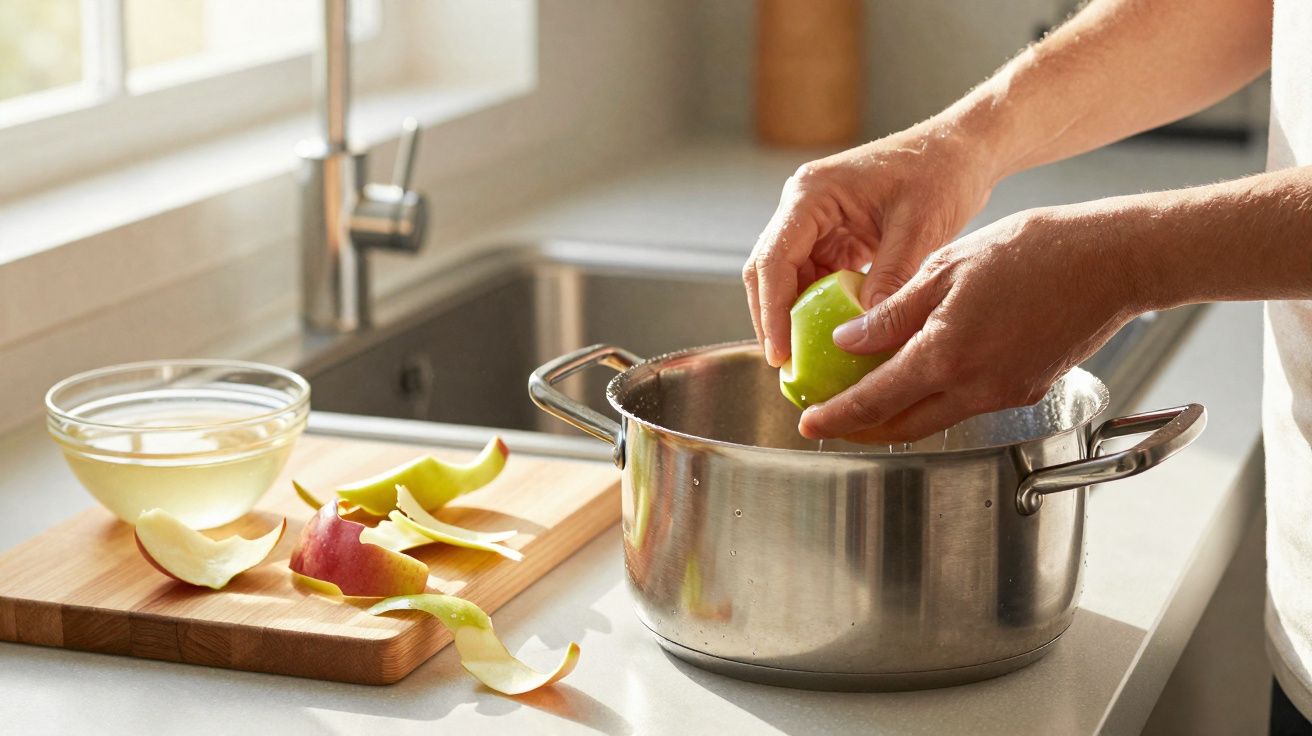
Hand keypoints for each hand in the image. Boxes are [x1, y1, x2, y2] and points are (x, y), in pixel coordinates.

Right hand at [742, 122, 998, 367]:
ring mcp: (816, 222)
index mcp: (812, 194)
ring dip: (793, 316)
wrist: (962, 150)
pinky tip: (831, 336)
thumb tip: (865, 328)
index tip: (781, 354)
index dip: (771, 311)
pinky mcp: (833, 236)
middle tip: (786, 366)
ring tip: (805, 358)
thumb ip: (890, 277)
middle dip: (773, 319)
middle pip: (768, 272)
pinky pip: (814, 278)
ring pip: (787, 279)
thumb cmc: (942, 172)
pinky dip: (818, 308)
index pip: (773, 260)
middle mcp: (803, 206)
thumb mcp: (919, 227)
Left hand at [799, 206, 1143, 441]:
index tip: (808, 423)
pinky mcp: (1026, 391)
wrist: (1112, 262)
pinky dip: (935, 400)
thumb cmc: (1035, 251)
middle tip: (829, 420)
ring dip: (897, 415)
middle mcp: (975, 388)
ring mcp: (1004, 394)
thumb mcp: (947, 268)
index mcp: (946, 355)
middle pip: (902, 425)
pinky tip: (921, 378)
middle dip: (860, 428)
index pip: (874, 401)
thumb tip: (846, 340)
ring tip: (867, 398)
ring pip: (934, 419)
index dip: (836, 417)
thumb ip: (893, 312)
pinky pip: (967, 406)